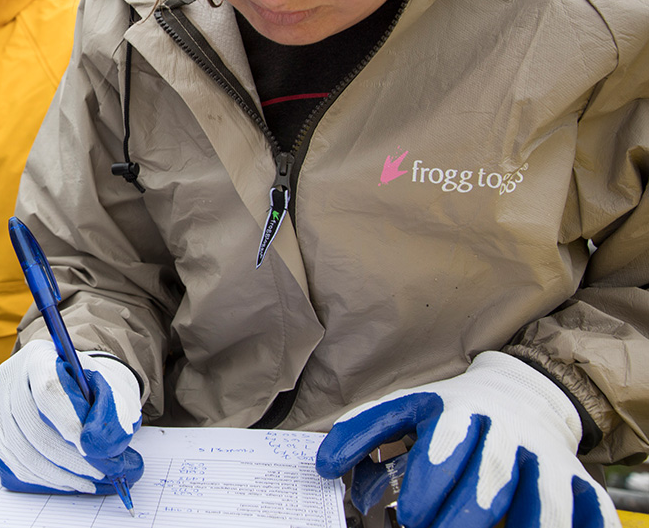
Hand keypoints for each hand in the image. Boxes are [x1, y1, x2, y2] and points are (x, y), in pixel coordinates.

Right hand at [0, 339, 143, 493]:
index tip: (92, 449)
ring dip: (55, 472)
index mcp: (40, 356)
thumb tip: (95, 448)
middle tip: (99, 472)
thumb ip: (109, 415)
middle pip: (30, 422)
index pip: (47, 389)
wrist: (77, 384)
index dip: (68, 422)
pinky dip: (40, 476)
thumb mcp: (113, 391)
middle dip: (67, 456)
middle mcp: (11, 377)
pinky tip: (65, 481)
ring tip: (86, 482)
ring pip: (19, 447)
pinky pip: (12, 460)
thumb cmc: (94, 387)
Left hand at [316, 351, 619, 527]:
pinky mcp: (575, 480)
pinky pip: (585, 512)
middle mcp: (503, 434)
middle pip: (488, 479)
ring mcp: (543, 458)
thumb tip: (322, 465)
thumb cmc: (452, 412)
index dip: (426, 485)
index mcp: (458, 413)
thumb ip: (363, 432)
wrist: (526, 392)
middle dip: (462, 516)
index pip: (442, 447)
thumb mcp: (406, 409)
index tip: (406, 515)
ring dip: (522, 527)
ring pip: (541, 501)